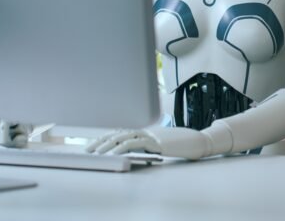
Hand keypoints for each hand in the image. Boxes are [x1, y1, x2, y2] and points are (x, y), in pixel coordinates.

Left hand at [85, 126, 212, 159]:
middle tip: (87, 150)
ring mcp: (150, 136)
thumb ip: (148, 146)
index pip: (119, 134)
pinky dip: (122, 148)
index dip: (104, 139)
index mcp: (144, 132)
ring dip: (107, 145)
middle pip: (117, 134)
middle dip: (100, 142)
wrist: (198, 141)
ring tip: (96, 153)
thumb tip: (134, 152)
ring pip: (123, 137)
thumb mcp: (161, 145)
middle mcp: (145, 132)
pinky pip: (135, 143)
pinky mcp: (156, 142)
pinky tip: (113, 153)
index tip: (92, 146)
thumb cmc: (181, 144)